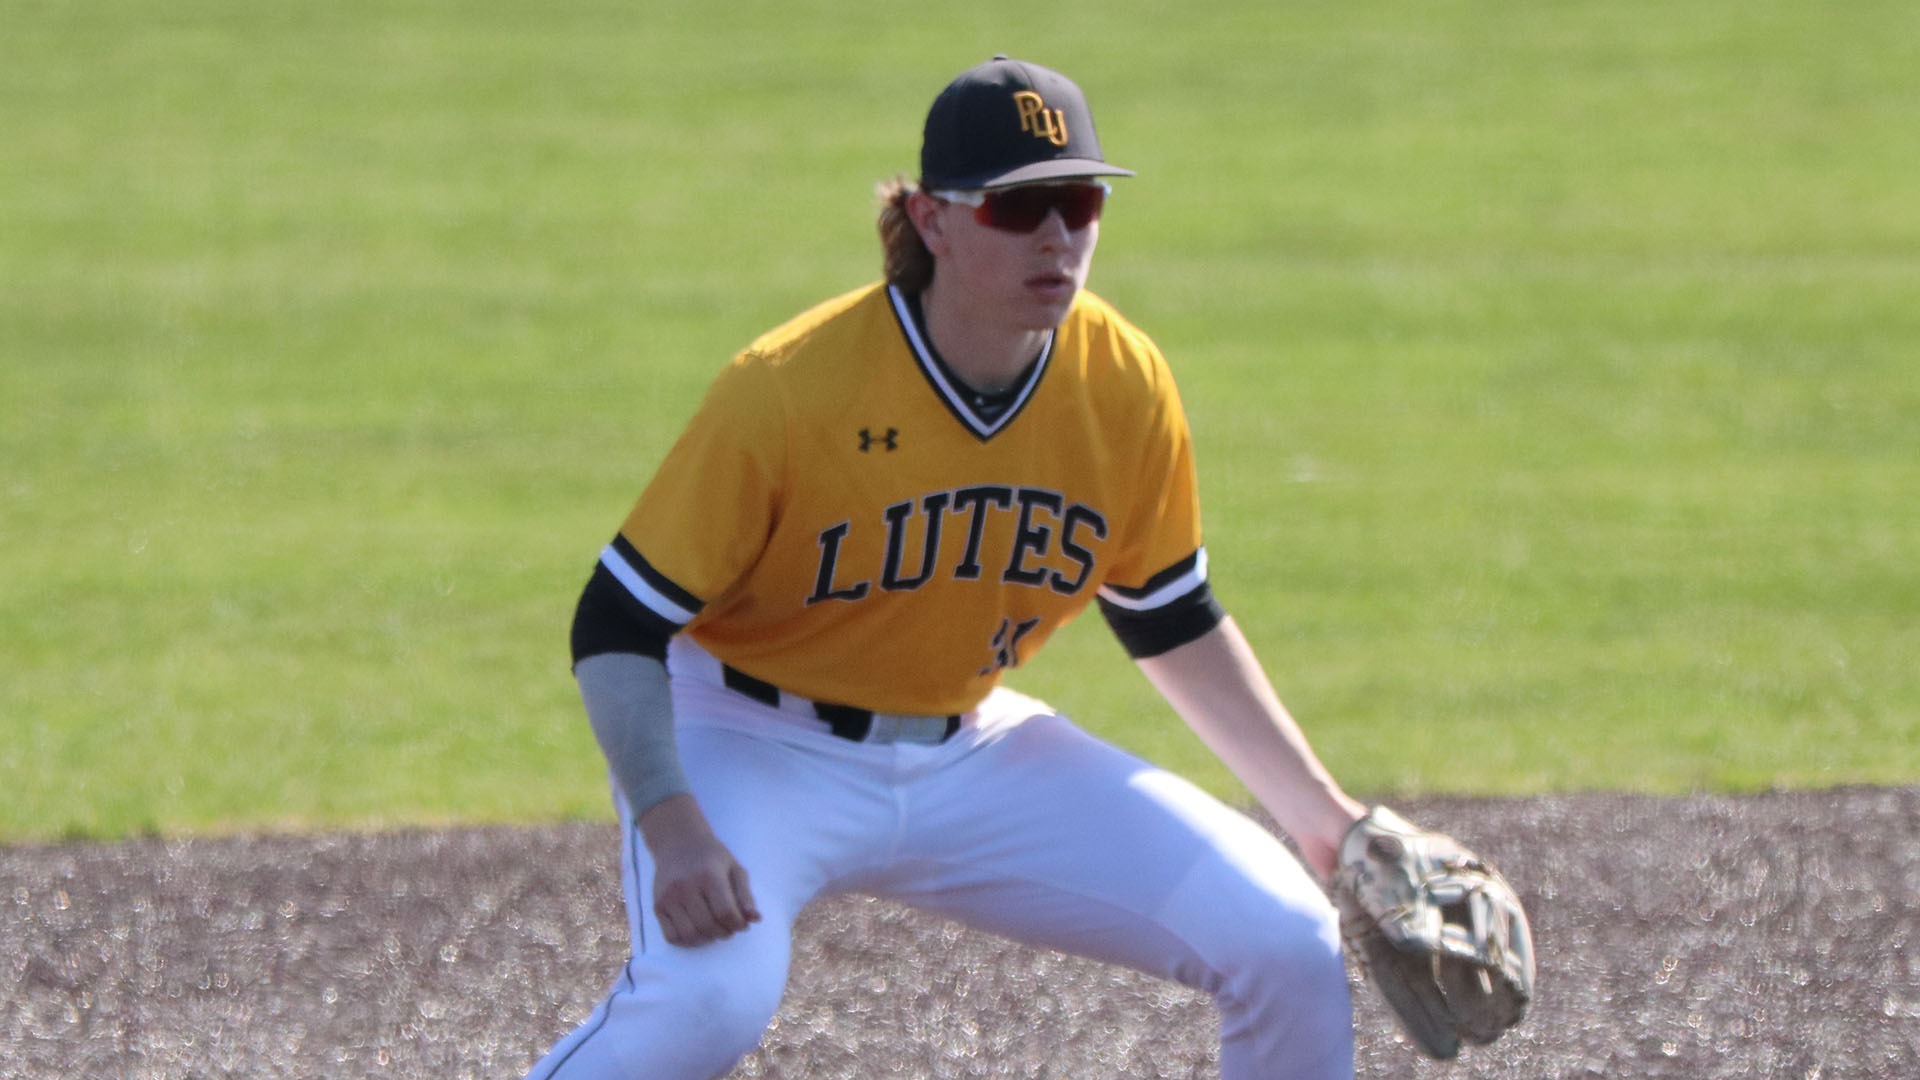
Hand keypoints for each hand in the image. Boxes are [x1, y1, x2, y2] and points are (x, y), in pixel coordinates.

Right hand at [637, 794, 761, 946]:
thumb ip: (745, 895)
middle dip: (724, 933)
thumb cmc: (711, 856)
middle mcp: (685, 887)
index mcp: (709, 876)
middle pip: (708, 926)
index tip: (742, 924)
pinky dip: (687, 941)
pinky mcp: (657, 907)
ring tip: (714, 930)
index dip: (738, 924)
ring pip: (690, 935)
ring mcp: (668, 898)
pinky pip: (672, 937)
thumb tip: (755, 919)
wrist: (678, 843)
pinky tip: (697, 931)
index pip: (726, 912)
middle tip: (729, 928)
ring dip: (707, 939)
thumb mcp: (735, 868)